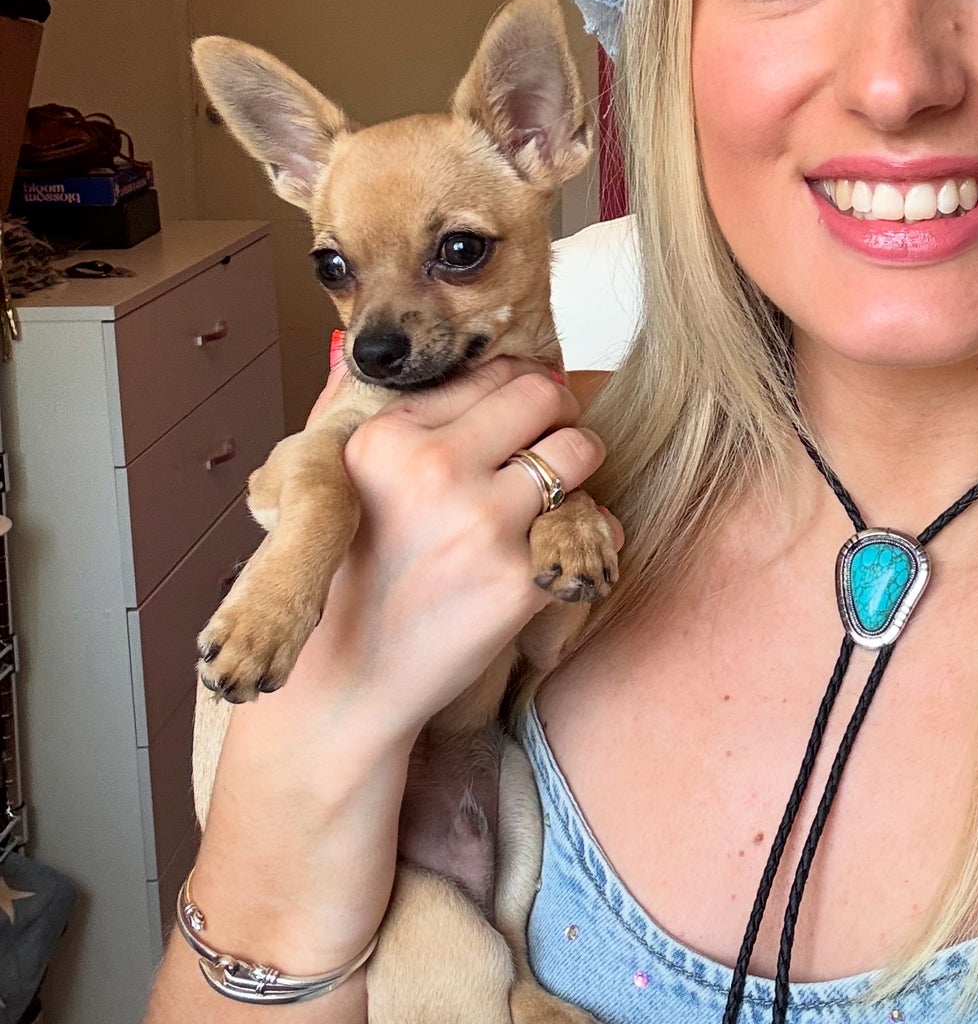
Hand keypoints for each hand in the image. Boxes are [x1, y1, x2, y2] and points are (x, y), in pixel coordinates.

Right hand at [293, 352, 609, 746]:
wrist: (348, 680)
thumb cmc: (350, 576)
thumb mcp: (335, 479)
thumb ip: (358, 410)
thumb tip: (350, 342)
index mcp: (389, 437)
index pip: (492, 375)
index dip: (518, 391)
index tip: (521, 415)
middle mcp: (436, 470)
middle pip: (545, 397)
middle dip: (559, 415)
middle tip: (552, 443)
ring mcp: (483, 524)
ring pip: (579, 452)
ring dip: (579, 468)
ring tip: (556, 494)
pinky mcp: (520, 579)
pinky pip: (595, 526)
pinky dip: (590, 536)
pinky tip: (555, 550)